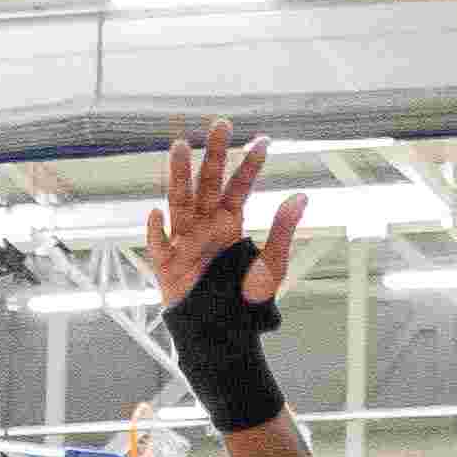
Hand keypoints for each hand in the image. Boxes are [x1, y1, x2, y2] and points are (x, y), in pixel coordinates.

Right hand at [144, 120, 305, 431]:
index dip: (250, 164)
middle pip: (207, 182)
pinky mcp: (167, 266)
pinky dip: (157, 232)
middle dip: (214, 154)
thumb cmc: (246, 302)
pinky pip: (159, 245)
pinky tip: (155, 213)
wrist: (224, 334)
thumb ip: (283, 231)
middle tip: (221, 123)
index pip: (239, 187)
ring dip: (178, 174)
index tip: (264, 139)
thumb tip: (302, 196)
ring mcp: (183, 242)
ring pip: (179, 201)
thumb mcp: (271, 266)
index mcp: (229, 224)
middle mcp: (204, 226)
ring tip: (180, 145)